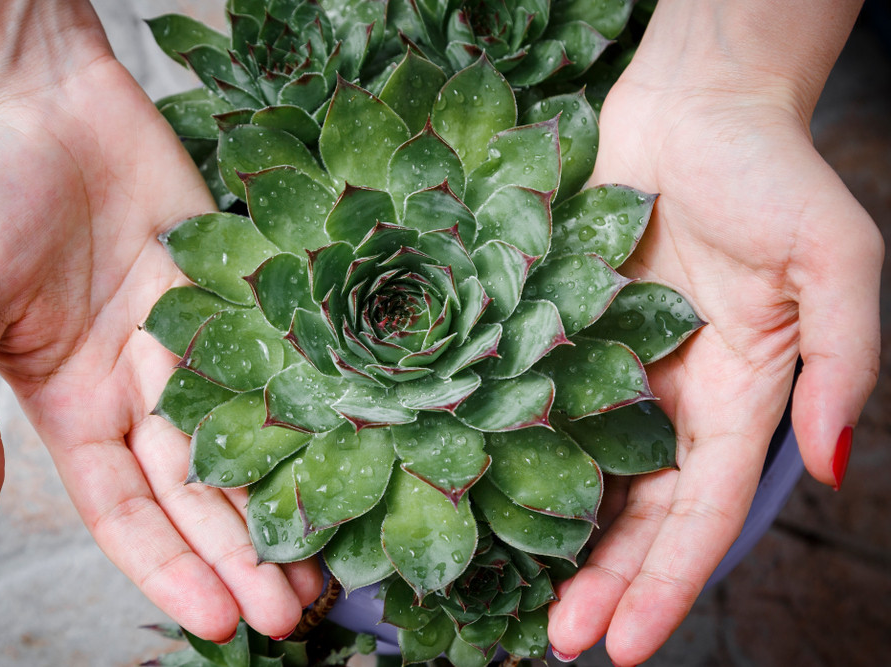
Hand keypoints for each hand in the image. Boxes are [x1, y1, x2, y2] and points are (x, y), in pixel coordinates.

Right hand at [0, 15, 319, 640]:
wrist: (41, 103)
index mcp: (78, 412)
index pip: (130, 515)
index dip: (172, 571)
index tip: (221, 624)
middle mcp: (146, 392)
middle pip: (203, 494)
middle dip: (244, 557)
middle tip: (296, 618)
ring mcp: (199, 345)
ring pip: (252, 441)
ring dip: (286, 501)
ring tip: (330, 567)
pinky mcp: (240, 293)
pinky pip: (279, 358)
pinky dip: (313, 405)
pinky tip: (352, 451)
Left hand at [547, 2, 881, 663]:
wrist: (694, 106)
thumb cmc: (774, 174)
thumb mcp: (839, 263)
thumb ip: (845, 364)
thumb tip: (836, 466)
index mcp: (737, 398)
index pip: (704, 512)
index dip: (670, 582)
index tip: (626, 645)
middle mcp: (669, 397)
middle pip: (636, 509)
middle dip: (604, 580)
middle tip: (559, 642)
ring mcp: (610, 366)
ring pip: (580, 469)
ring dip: (553, 534)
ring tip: (517, 595)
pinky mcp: (560, 328)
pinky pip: (534, 399)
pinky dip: (514, 448)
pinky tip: (480, 490)